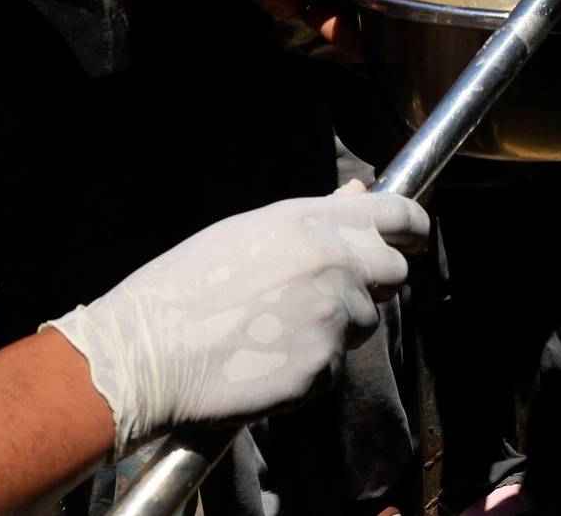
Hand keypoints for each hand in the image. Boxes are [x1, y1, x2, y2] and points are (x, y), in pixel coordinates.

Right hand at [45, 189, 430, 455]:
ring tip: (274, 328)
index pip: (399, 216)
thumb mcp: (252, 231)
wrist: (142, 354)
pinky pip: (335, 365)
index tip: (418, 239)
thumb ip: (318, 216)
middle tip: (327, 295)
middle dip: (373, 282)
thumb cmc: (187, 287)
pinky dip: (311, 365)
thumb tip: (362, 192)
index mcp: (314, 223)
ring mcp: (332, 318)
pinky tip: (266, 358)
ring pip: (365, 322)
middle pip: (393, 272)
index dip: (416, 228)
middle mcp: (333, 264)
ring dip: (337, 326)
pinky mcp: (322, 368)